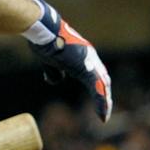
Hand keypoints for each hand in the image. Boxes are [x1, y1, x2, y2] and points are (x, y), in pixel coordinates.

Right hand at [24, 0, 111, 121]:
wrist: (44, 33)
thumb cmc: (45, 42)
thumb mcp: (49, 61)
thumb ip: (54, 71)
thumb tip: (53, 80)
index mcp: (83, 55)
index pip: (94, 74)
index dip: (97, 87)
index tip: (97, 98)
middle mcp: (90, 58)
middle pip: (102, 80)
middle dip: (104, 96)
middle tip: (105, 110)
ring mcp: (91, 62)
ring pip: (102, 86)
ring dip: (104, 102)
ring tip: (103, 116)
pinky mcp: (88, 68)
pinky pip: (98, 88)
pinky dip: (101, 102)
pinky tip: (102, 114)